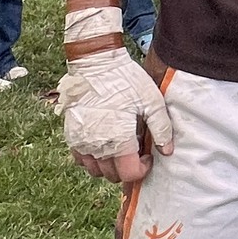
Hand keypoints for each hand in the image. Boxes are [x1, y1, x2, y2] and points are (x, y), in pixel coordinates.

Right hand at [59, 12, 173, 187]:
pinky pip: (80, 158)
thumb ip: (161, 129)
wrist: (95, 63)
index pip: (128, 174)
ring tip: (119, 146)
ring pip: (95, 170)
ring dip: (109, 165)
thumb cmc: (125, 80)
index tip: (147, 154)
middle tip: (135, 149)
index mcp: (118, 140)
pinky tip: (103, 142)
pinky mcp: (70, 134)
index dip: (142, 169)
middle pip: (112, 175)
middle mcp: (97, 146)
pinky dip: (92, 157)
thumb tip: (166, 151)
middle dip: (127, 167)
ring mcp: (81, 141)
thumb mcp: (152, 101)